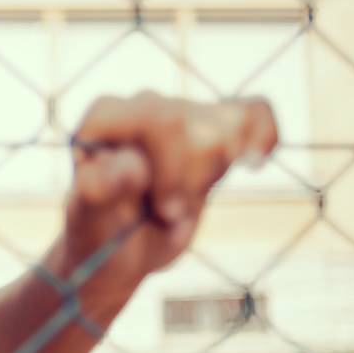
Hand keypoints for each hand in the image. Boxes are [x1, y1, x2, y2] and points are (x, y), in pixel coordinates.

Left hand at [62, 91, 278, 282]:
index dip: (175, 172)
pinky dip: (262, 136)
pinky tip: (252, 162)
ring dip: (212, 175)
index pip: (165, 120)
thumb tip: (131, 166)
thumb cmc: (99, 233)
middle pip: (201, 127)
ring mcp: (178, 112)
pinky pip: (253, 112)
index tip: (163, 210)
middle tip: (167, 212)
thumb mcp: (91, 220)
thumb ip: (100, 190)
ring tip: (180, 199)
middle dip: (192, 180)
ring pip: (231, 125)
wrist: (119, 248)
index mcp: (106, 115)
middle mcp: (142, 103)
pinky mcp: (210, 129)